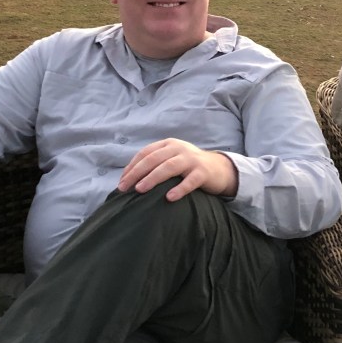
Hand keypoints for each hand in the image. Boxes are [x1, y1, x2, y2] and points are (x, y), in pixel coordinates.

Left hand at [118, 138, 237, 201]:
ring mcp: (192, 159)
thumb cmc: (189, 167)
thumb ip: (155, 164)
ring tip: (140, 190)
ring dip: (152, 178)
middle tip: (124, 188)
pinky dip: (179, 189)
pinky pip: (190, 181)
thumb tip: (129, 180)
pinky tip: (170, 198)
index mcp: (168, 144)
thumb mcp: (172, 159)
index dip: (131, 167)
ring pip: (169, 167)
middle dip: (136, 173)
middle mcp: (179, 149)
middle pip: (153, 159)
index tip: (121, 182)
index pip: (145, 153)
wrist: (219, 168)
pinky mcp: (203, 172)